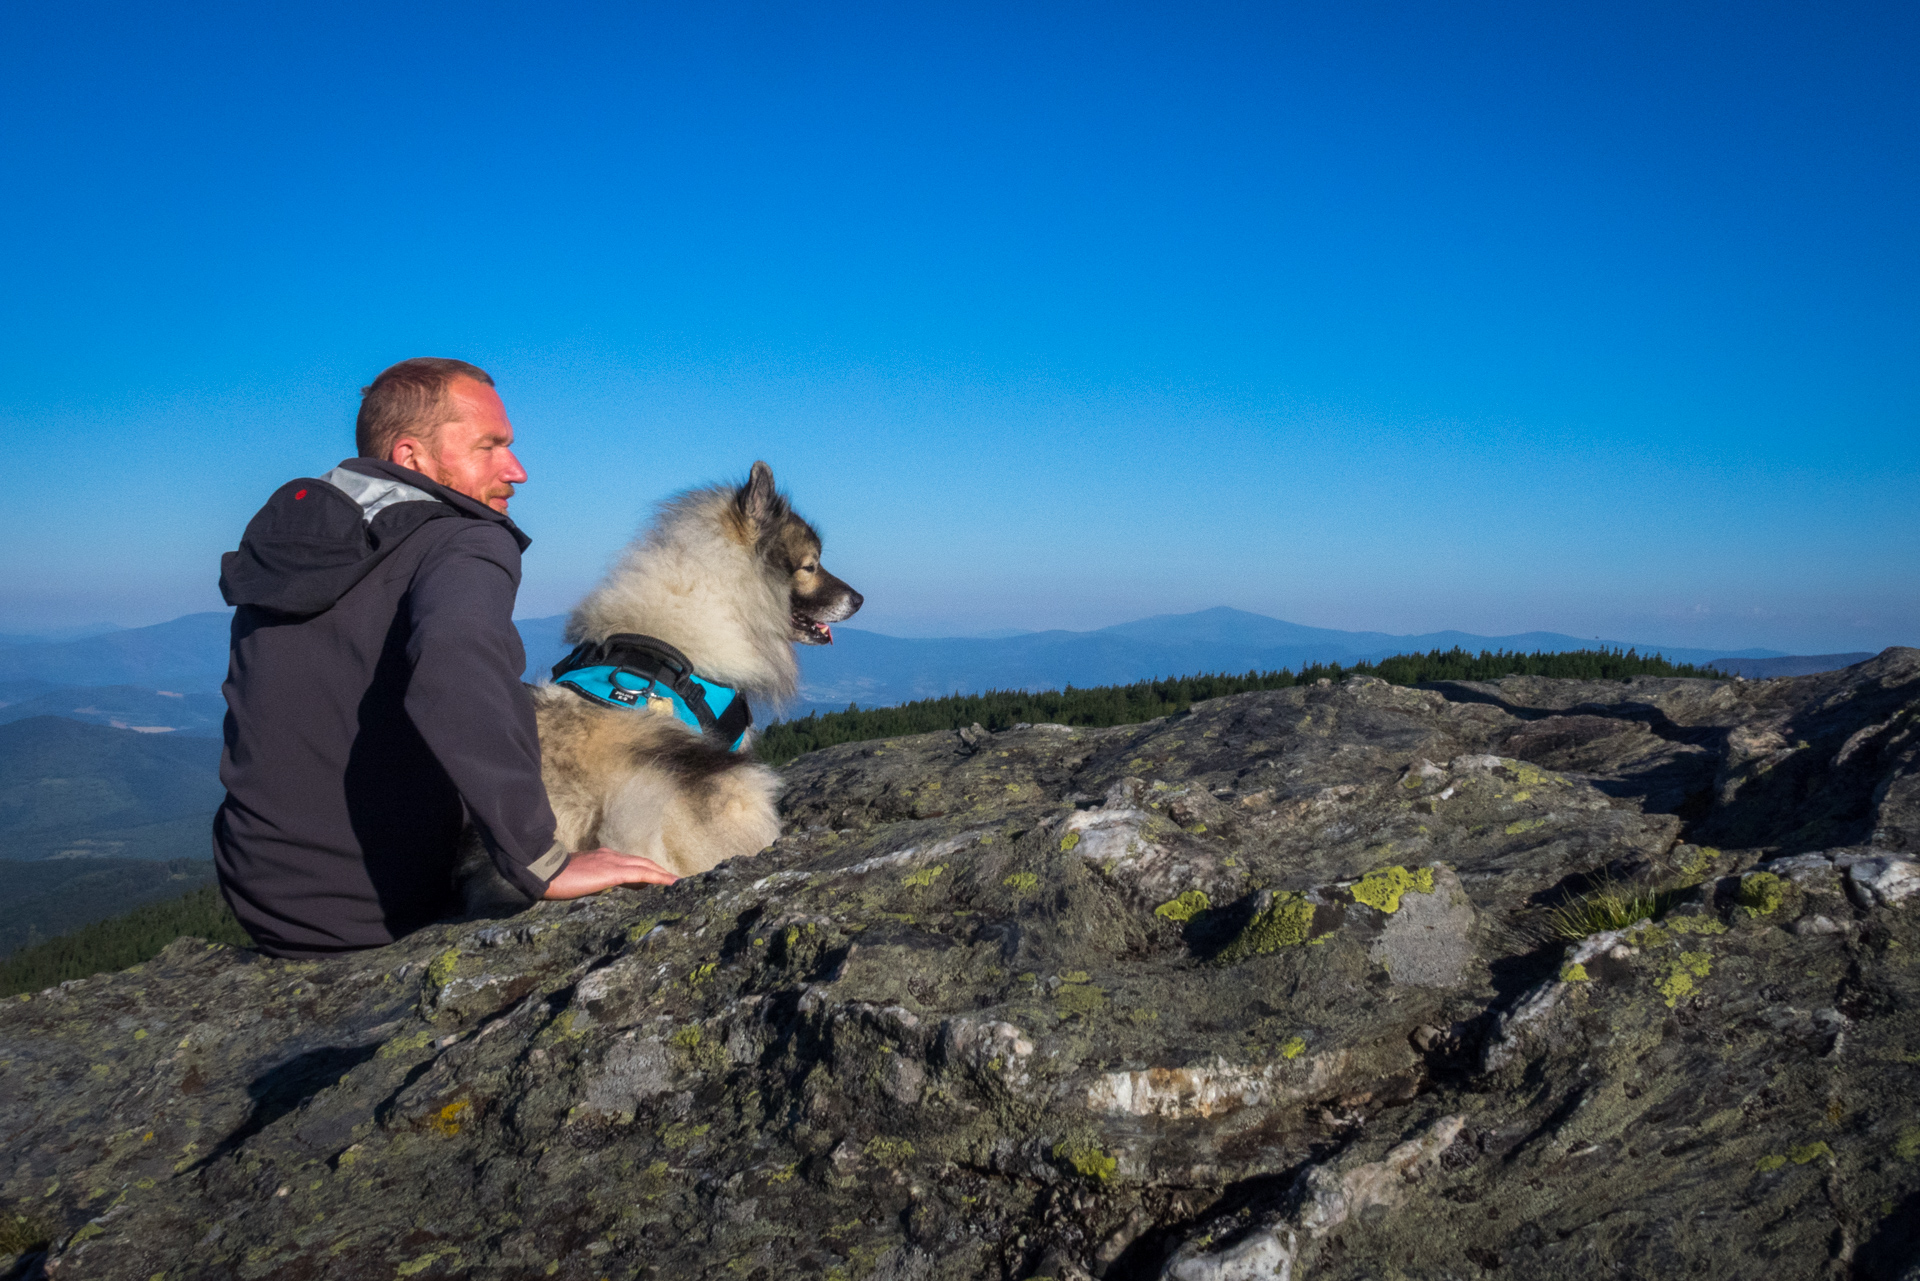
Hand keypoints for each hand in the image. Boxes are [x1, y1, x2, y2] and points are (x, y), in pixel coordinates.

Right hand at [541, 847, 677, 898]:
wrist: (545, 872)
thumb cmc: (556, 879)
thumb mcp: (580, 879)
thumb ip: (593, 881)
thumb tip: (601, 889)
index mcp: (602, 857)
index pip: (629, 863)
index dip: (645, 870)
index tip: (656, 878)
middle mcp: (610, 856)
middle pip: (642, 863)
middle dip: (659, 871)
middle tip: (674, 881)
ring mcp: (612, 862)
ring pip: (645, 867)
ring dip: (663, 874)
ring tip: (677, 883)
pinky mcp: (612, 872)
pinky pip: (641, 875)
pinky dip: (658, 878)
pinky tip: (670, 883)